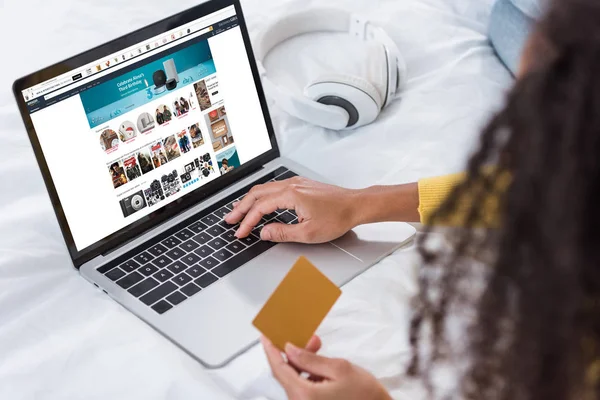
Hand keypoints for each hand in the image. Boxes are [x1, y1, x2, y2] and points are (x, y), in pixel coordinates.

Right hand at [224, 177, 360, 242]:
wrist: (356, 205)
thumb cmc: (338, 217)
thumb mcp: (309, 232)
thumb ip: (282, 233)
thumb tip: (264, 233)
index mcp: (290, 195)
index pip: (260, 208)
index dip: (247, 222)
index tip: (240, 232)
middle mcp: (291, 185)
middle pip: (257, 194)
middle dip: (241, 208)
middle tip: (230, 219)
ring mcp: (295, 183)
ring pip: (264, 188)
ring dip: (250, 200)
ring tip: (239, 211)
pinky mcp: (300, 185)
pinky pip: (274, 187)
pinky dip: (261, 195)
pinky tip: (260, 202)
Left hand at [262, 336, 390, 399]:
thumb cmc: (365, 395)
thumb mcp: (339, 368)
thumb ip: (310, 359)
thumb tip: (289, 349)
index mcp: (304, 395)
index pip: (279, 368)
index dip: (270, 349)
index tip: (265, 335)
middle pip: (286, 374)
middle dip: (293, 352)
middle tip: (303, 335)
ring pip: (294, 379)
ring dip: (302, 361)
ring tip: (317, 345)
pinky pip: (302, 387)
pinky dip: (307, 372)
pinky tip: (319, 363)